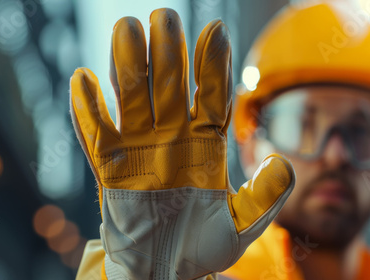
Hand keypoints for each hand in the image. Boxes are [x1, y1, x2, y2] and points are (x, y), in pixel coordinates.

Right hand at [70, 8, 294, 279]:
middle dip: (169, 53)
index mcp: (206, 144)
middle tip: (166, 18)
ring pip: (133, 99)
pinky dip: (89, 111)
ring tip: (129, 29)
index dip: (213, 65)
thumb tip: (284, 164)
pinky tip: (85, 80)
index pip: (212, 95)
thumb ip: (265, 198)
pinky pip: (97, 136)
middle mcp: (173, 138)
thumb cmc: (204, 247)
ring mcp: (141, 150)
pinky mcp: (111, 170)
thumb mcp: (242, 227)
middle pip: (171, 87)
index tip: (216, 32)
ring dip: (129, 66)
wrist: (167, 270)